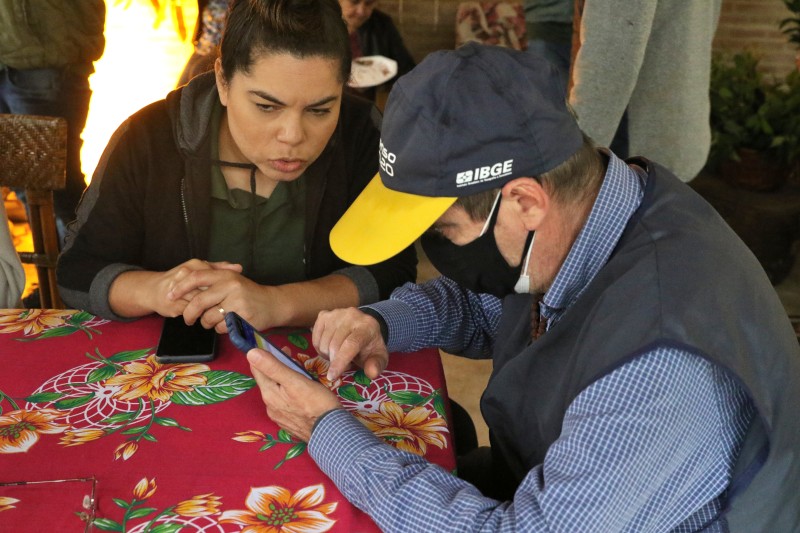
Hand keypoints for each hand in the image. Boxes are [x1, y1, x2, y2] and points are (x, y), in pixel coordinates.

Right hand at [108, 259, 240, 318]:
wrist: (153, 289)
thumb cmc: (181, 279)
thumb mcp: (200, 269)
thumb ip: (219, 268)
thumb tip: (239, 267)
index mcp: (195, 265)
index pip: (217, 277)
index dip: (226, 289)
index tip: (233, 295)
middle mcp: (186, 274)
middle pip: (210, 290)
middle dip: (218, 300)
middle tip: (227, 306)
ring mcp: (178, 289)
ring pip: (201, 302)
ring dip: (209, 309)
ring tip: (217, 312)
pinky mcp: (174, 304)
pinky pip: (192, 312)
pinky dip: (199, 315)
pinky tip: (203, 316)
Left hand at [168, 267, 279, 333]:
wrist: (273, 304)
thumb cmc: (249, 293)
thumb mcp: (232, 281)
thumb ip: (212, 281)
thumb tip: (182, 282)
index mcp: (225, 275)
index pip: (196, 277)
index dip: (180, 287)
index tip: (170, 295)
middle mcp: (231, 286)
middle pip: (198, 301)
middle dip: (188, 313)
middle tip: (186, 319)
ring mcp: (237, 302)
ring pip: (208, 317)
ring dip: (206, 323)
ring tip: (213, 322)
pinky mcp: (242, 317)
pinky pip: (220, 327)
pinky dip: (219, 329)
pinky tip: (227, 324)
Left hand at [247, 348, 340, 441]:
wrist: (331, 432)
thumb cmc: (316, 403)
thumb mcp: (295, 380)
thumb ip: (273, 366)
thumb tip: (250, 353)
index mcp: (269, 394)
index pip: (257, 369)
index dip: (264, 355)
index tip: (276, 347)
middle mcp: (270, 406)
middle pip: (267, 381)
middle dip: (275, 367)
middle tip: (291, 357)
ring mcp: (279, 416)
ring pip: (277, 392)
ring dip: (283, 380)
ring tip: (298, 373)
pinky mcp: (289, 423)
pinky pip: (284, 403)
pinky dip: (289, 393)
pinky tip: (301, 392)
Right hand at [312, 308, 388, 381]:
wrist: (363, 328)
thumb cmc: (369, 346)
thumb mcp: (379, 357)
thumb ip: (377, 366)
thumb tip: (372, 373)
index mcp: (367, 326)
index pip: (351, 344)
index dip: (340, 362)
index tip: (332, 376)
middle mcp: (351, 315)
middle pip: (334, 345)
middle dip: (335, 362)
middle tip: (344, 365)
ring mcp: (336, 313)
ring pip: (323, 343)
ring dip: (328, 355)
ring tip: (338, 355)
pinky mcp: (324, 315)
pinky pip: (315, 338)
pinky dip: (319, 349)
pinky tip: (330, 348)